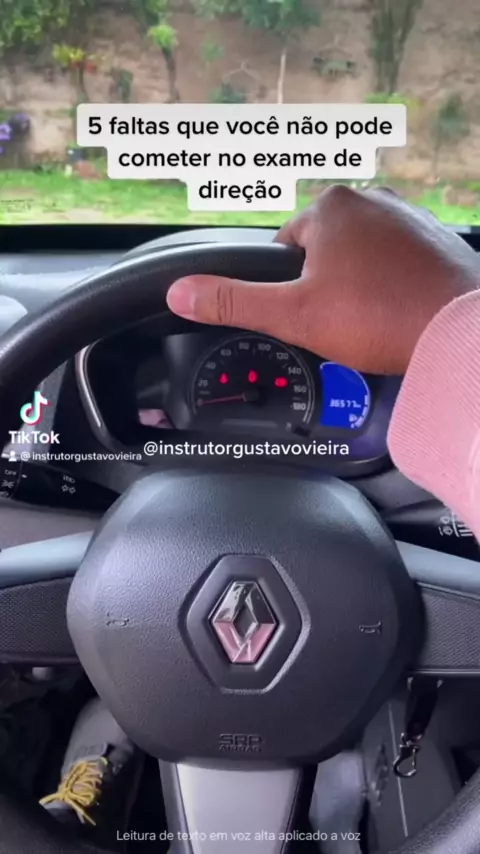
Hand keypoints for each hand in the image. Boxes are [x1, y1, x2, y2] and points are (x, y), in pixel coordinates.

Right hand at [166, 186, 478, 373]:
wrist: (458, 330)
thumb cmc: (379, 316)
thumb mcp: (292, 315)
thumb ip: (234, 302)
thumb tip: (181, 293)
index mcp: (329, 207)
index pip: (284, 245)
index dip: (287, 286)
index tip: (303, 312)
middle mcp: (370, 199)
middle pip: (324, 251)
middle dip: (325, 286)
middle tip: (341, 323)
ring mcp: (408, 216)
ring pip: (362, 256)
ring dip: (360, 285)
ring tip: (372, 320)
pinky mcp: (436, 239)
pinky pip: (398, 261)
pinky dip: (393, 284)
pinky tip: (398, 311)